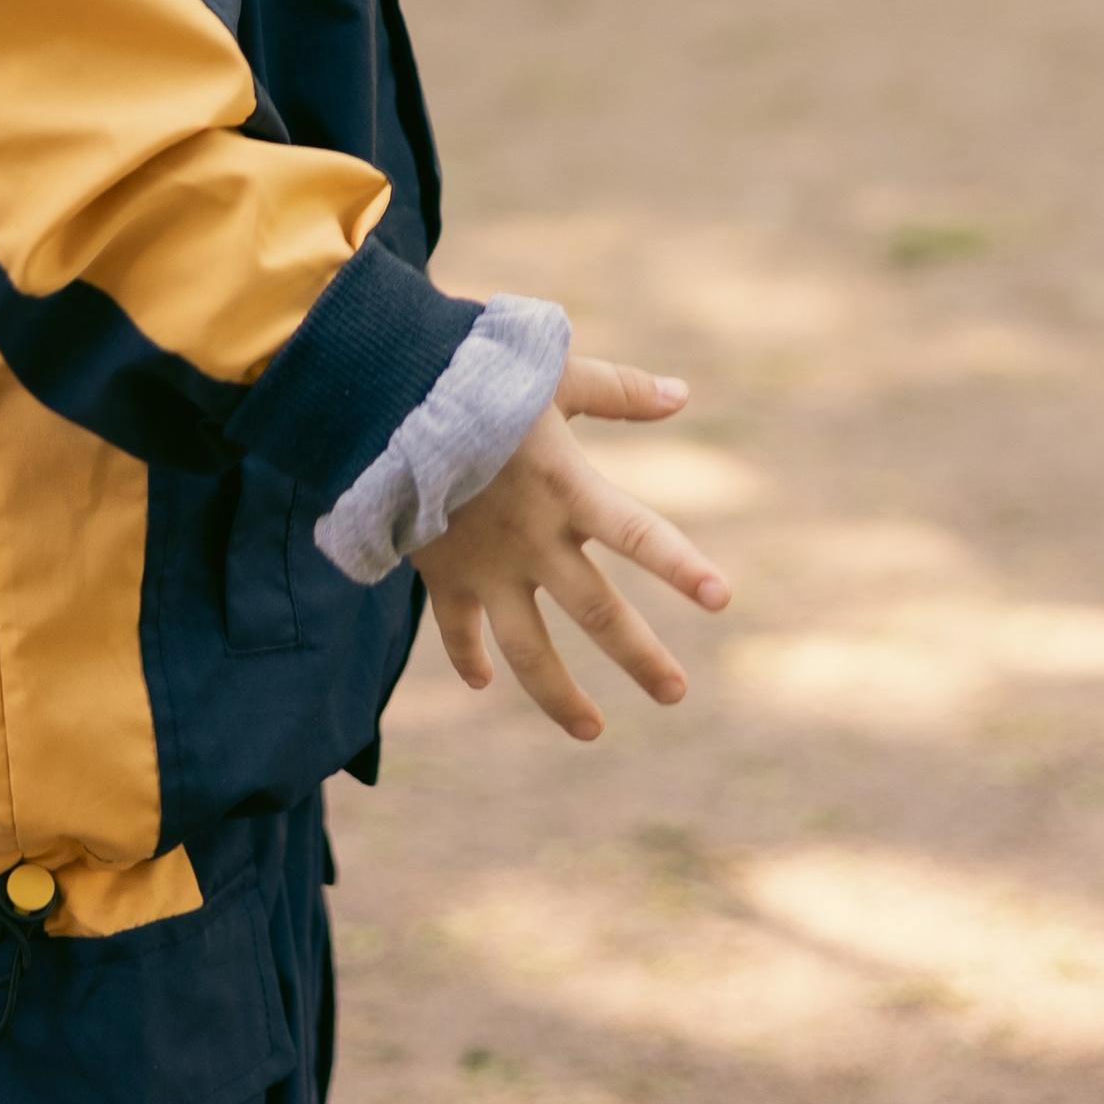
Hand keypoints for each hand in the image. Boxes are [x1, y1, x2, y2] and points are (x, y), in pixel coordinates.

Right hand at [417, 356, 731, 740]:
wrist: (381, 397)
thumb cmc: (472, 372)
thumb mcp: (552, 372)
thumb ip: (619, 391)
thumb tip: (682, 394)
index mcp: (568, 488)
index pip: (639, 535)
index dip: (681, 567)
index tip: (722, 599)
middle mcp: (533, 539)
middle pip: (597, 612)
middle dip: (639, 657)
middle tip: (676, 693)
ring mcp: (486, 565)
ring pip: (528, 649)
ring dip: (560, 696)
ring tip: (592, 731)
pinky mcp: (442, 571)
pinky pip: (456, 629)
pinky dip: (469, 658)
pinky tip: (484, 682)